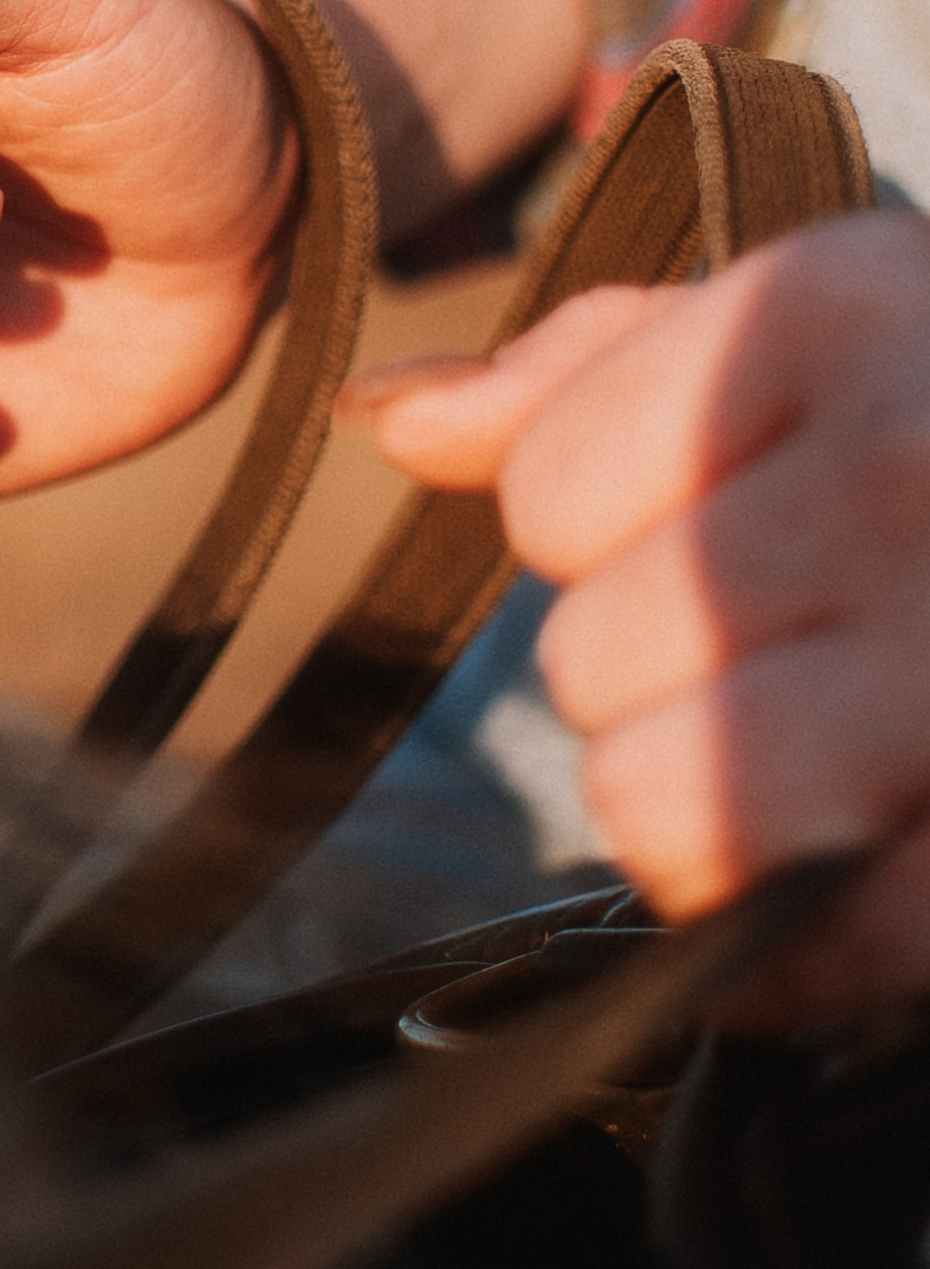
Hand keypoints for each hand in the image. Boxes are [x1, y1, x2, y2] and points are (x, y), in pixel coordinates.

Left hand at [347, 211, 929, 1021]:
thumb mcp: (832, 325)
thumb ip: (593, 368)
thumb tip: (391, 417)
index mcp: (844, 316)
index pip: (550, 495)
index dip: (620, 526)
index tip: (737, 518)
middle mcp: (913, 480)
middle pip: (592, 660)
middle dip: (677, 671)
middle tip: (812, 646)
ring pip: (662, 808)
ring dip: (728, 812)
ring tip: (837, 754)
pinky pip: (814, 951)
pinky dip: (808, 950)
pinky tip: (861, 869)